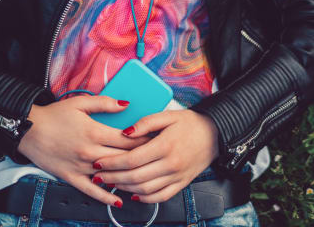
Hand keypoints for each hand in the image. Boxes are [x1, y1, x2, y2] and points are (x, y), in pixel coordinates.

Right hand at [16, 95, 150, 206]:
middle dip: (141, 159)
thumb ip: (105, 104)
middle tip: (156, 159)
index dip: (145, 141)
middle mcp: (90, 152)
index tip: (157, 142)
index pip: (128, 140)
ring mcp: (81, 167)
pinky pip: (91, 191)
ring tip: (144, 177)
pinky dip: (106, 197)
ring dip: (127, 178)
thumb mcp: (80, 103)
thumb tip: (127, 105)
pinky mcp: (71, 178)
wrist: (28, 130)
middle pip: (123, 159)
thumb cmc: (54, 115)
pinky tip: (119, 200)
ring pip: (110, 176)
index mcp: (95, 132)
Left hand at [91, 109, 219, 202]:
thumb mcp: (167, 115)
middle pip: (134, 176)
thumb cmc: (190, 123)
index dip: (111, 162)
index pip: (131, 159)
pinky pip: (160, 196)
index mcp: (165, 145)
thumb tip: (124, 132)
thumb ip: (144, 122)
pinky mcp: (182, 183)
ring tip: (111, 183)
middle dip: (113, 178)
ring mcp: (177, 176)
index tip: (98, 162)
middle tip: (98, 176)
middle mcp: (171, 164)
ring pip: (145, 189)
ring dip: (125, 188)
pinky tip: (134, 194)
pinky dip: (145, 198)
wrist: (215, 134)